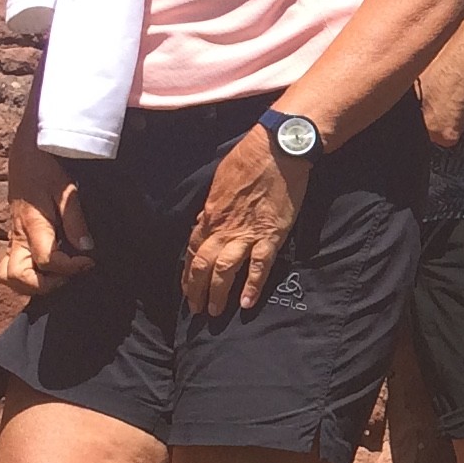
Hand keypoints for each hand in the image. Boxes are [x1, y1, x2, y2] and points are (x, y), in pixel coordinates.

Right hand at [1, 153, 94, 296]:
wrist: (25, 155)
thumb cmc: (46, 170)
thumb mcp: (67, 191)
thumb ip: (76, 221)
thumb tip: (87, 249)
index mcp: (33, 225)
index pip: (47, 260)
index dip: (71, 268)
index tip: (89, 262)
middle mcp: (18, 236)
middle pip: (19, 278)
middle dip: (45, 285)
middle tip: (69, 275)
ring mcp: (12, 239)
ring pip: (9, 276)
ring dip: (32, 285)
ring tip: (58, 276)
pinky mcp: (13, 239)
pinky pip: (10, 267)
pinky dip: (25, 277)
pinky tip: (47, 271)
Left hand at [183, 126, 303, 316]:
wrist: (276, 150)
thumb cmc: (249, 159)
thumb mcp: (221, 181)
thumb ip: (214, 205)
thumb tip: (208, 218)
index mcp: (210, 214)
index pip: (193, 249)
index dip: (189, 272)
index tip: (187, 288)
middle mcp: (223, 227)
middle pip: (203, 265)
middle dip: (196, 290)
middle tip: (195, 310)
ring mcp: (246, 233)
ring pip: (225, 270)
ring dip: (217, 293)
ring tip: (214, 312)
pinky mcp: (270, 235)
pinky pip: (259, 266)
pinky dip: (252, 286)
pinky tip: (247, 303)